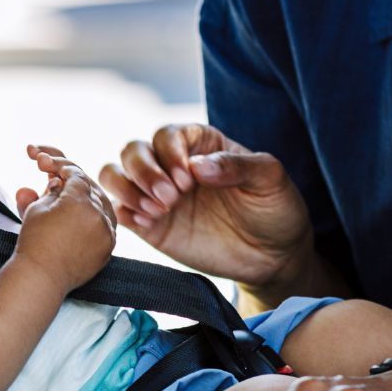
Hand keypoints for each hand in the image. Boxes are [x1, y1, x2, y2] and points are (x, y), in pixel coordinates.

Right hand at [11, 144, 115, 290]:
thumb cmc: (34, 243)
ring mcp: (107, 233)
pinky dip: (95, 218)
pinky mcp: (108, 248)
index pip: (75, 175)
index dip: (62, 167)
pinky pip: (106, 225)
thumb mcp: (38, 208)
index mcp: (79, 201)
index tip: (50, 166)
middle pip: (91, 188)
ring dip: (87, 198)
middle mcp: (98, 215)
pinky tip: (80, 217)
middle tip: (58, 180)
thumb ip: (51, 190)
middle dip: (74, 182)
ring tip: (68, 198)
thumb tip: (58, 183)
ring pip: (102, 205)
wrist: (40, 278)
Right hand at [98, 123, 311, 289]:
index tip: (188, 179)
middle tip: (171, 198)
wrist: (274, 257)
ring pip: (116, 174)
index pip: (167, 133)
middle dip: (145, 171)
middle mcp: (172, 165)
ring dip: (127, 188)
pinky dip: (123, 211)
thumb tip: (197, 166)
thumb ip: (237, 166)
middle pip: (133, 150)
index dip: (170, 152)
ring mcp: (158, 195)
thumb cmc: (275, 209)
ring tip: (156, 209)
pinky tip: (148, 222)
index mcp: (200, 145)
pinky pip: (119, 210)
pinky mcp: (149, 225)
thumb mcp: (270, 179)